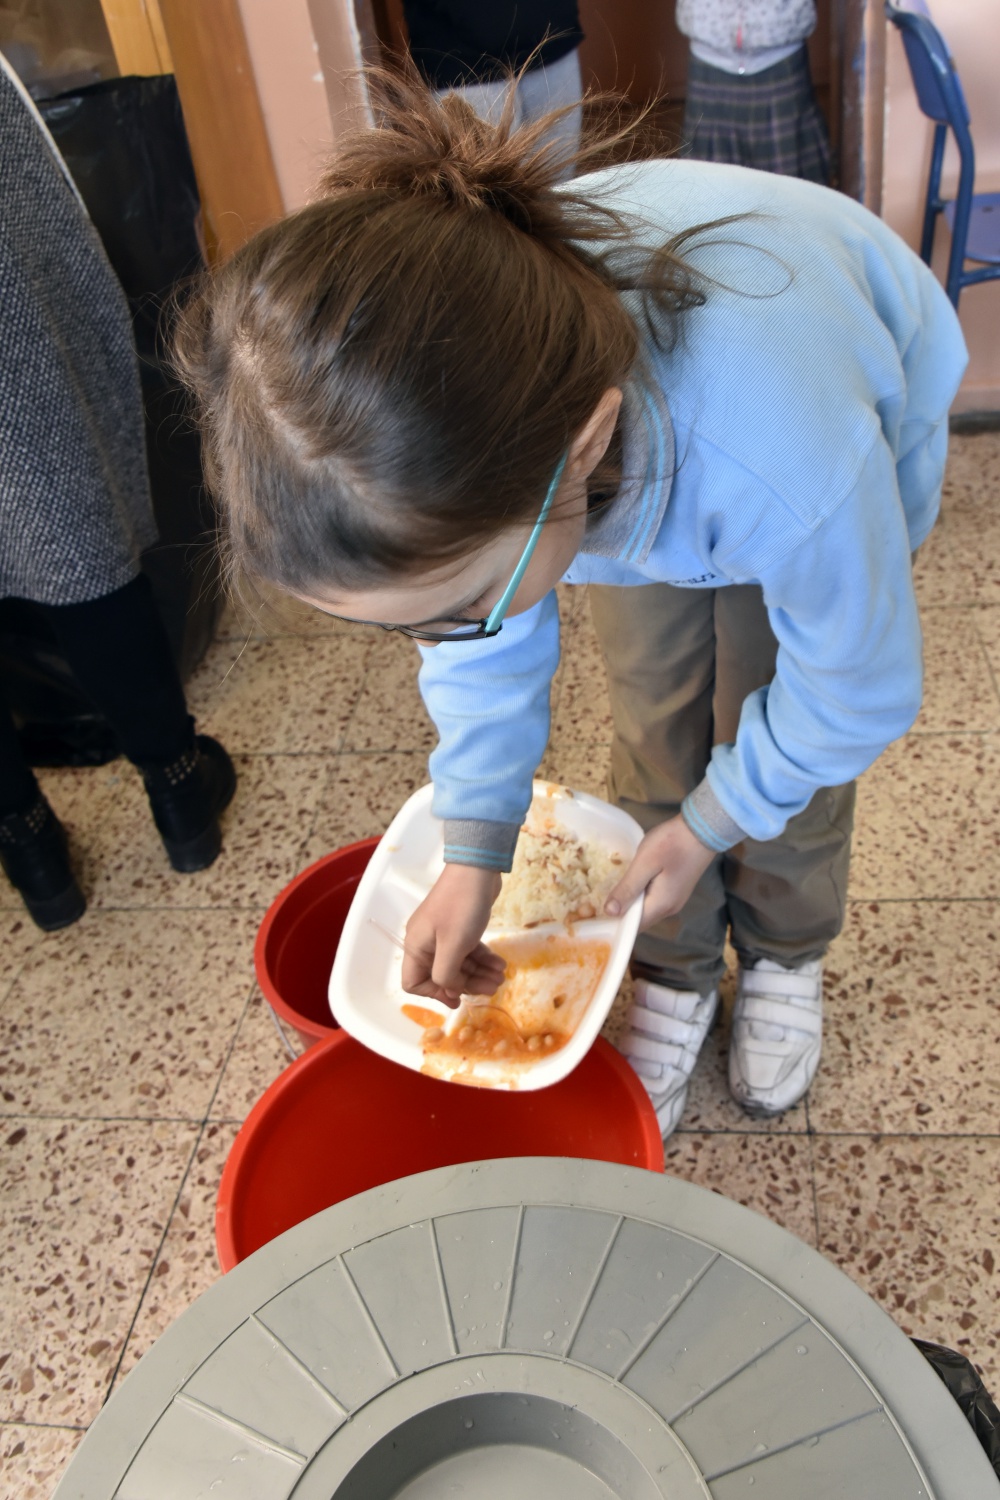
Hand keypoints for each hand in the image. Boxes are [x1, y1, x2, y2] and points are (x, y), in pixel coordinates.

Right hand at [403, 863, 506, 1006]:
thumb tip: (449, 991)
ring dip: (479, 973)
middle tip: (492, 988)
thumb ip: (446, 974)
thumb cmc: (461, 908)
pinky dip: (483, 958)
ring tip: (501, 977)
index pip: (413, 982)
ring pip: (459, 964)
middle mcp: (427, 943)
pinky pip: (469, 950)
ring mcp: (444, 934)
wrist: (476, 869)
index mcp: (417, 947)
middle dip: (467, 984)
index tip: (457, 998)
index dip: (434, 994)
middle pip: (443, 975)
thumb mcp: (453, 946)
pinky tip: (501, 963)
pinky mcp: (460, 927)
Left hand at [605, 816, 714, 929]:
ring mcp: (676, 900)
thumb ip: (628, 889)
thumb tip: (610, 912)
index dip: (614, 921)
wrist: (704, 829)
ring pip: (647, 910)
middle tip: (600, 897)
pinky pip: (654, 900)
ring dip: (631, 903)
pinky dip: (641, 895)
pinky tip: (633, 882)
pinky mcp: (677, 890)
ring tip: (613, 888)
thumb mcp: (645, 863)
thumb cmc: (672, 843)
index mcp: (661, 905)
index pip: (633, 926)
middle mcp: (669, 909)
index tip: (597, 911)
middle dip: (621, 912)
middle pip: (640, 920)